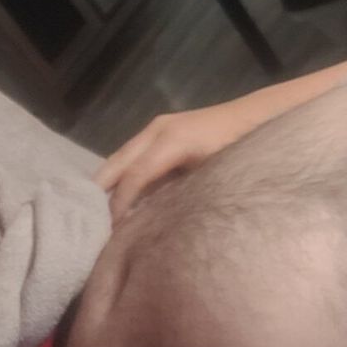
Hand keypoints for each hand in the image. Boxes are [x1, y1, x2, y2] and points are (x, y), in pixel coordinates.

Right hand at [94, 102, 258, 219]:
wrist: (259, 117)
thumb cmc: (241, 148)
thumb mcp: (214, 176)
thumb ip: (182, 196)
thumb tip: (154, 222)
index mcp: (171, 140)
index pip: (135, 175)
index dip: (120, 203)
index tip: (111, 230)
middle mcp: (157, 130)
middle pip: (118, 162)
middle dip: (100, 191)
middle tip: (88, 220)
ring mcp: (158, 127)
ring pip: (122, 157)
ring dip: (109, 183)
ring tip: (97, 211)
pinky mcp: (163, 130)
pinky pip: (134, 155)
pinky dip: (124, 174)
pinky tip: (119, 195)